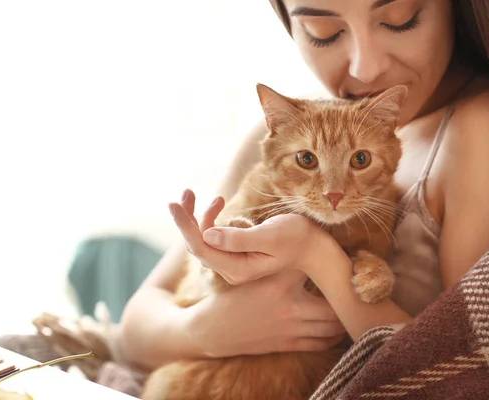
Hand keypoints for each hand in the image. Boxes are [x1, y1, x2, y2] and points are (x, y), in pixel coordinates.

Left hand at [168, 189, 330, 284]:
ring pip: (206, 240)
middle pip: (198, 244)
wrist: (315, 249)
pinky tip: (221, 204)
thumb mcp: (270, 236)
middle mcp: (232, 270)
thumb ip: (239, 238)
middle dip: (188, 218)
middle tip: (185, 193)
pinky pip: (216, 237)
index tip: (173, 203)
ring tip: (216, 197)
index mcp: (237, 268)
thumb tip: (208, 235)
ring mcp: (234, 263)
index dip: (185, 225)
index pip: (200, 247)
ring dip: (202, 217)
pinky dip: (214, 220)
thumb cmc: (297, 238)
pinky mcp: (238, 254)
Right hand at [186, 269, 346, 356]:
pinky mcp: (287, 344)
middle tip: (354, 291)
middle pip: (332, 306)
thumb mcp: (253, 274)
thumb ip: (277, 264)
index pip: (316, 271)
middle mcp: (289, 307)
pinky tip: (338, 331)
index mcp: (280, 283)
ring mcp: (290, 328)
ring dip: (343, 320)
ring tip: (350, 310)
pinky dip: (333, 338)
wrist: (214, 329)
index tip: (343, 261)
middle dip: (345, 300)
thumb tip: (300, 250)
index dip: (331, 265)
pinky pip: (320, 343)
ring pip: (330, 327)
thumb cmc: (234, 297)